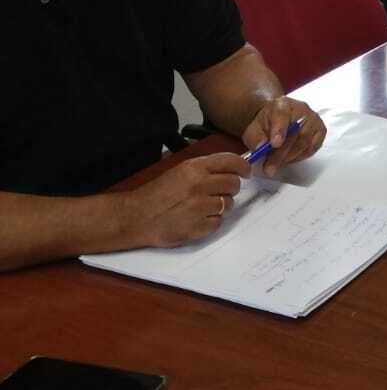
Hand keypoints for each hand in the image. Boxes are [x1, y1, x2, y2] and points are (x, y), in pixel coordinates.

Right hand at [121, 151, 250, 247]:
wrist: (136, 217)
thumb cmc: (158, 193)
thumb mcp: (181, 171)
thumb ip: (206, 168)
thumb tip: (234, 168)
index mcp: (195, 168)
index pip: (231, 162)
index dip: (243, 167)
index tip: (246, 172)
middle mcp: (199, 185)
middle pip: (234, 184)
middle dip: (229, 188)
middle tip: (217, 192)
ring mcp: (199, 207)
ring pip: (228, 204)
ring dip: (221, 206)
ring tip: (201, 207)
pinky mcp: (197, 227)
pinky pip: (218, 222)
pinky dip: (211, 222)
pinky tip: (196, 219)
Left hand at [240, 98, 326, 176]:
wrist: (275, 119)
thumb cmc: (266, 124)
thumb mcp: (253, 129)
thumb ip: (255, 137)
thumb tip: (261, 147)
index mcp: (283, 105)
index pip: (283, 116)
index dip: (280, 130)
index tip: (274, 144)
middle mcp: (302, 109)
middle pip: (295, 133)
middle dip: (281, 153)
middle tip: (269, 168)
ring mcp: (314, 120)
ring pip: (305, 142)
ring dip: (289, 157)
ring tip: (274, 165)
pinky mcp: (320, 131)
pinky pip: (312, 148)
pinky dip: (299, 156)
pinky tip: (288, 158)